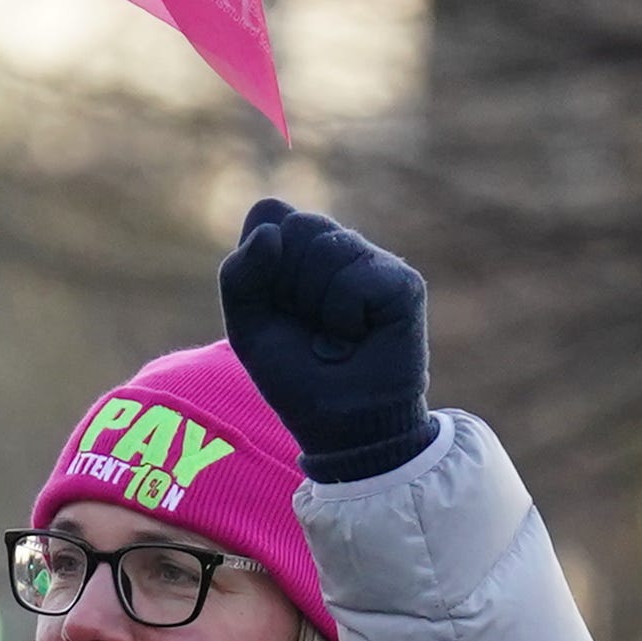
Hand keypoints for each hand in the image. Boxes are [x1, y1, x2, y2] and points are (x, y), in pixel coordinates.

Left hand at [219, 199, 434, 483]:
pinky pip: (355, 279)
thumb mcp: (247, 326)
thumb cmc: (297, 377)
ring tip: (335, 336)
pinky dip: (345, 317)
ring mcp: (374, 261)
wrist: (341, 426)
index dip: (262, 264)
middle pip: (298, 224)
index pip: (269, 213)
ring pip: (327, 246)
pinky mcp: (403, 282)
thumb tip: (273, 232)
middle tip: (308, 326)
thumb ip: (238, 273)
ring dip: (318, 305)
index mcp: (300, 248)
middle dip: (289, 285)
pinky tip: (358, 338)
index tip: (276, 307)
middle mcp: (339, 247)